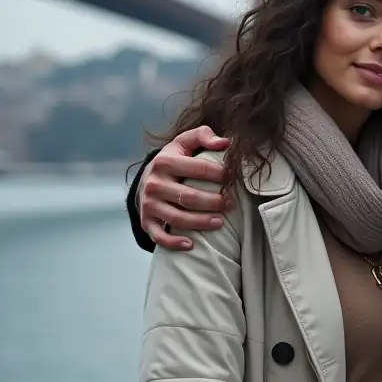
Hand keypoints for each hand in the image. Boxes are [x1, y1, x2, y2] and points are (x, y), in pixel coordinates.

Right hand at [139, 126, 230, 249]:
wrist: (147, 178)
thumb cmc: (175, 159)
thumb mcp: (185, 143)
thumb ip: (204, 136)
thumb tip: (226, 142)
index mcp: (165, 162)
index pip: (197, 169)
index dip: (219, 174)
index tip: (234, 179)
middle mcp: (154, 184)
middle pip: (188, 197)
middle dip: (213, 202)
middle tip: (231, 204)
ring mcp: (149, 204)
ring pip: (176, 218)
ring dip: (200, 222)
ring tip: (220, 223)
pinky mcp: (147, 221)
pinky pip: (159, 236)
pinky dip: (174, 242)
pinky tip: (192, 245)